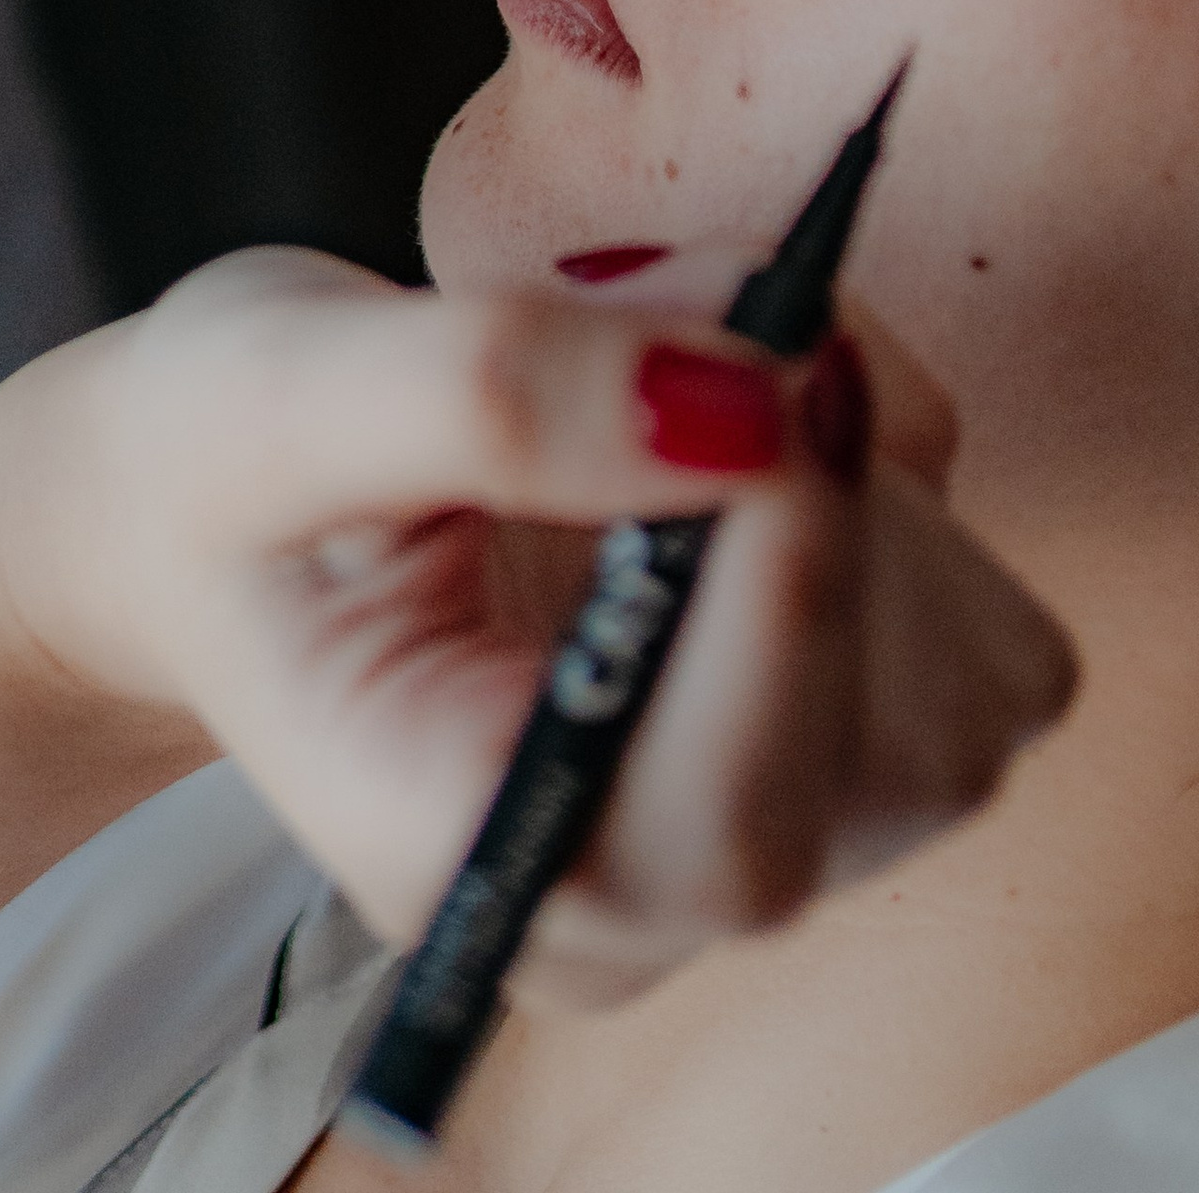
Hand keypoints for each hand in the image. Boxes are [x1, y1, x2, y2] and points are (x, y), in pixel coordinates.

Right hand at [0, 250, 1073, 998]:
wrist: (215, 511)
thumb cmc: (215, 468)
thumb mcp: (276, 386)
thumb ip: (489, 391)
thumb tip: (748, 398)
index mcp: (474, 858)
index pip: (720, 827)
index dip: (796, 603)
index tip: (778, 366)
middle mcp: (640, 896)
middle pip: (895, 753)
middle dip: (837, 493)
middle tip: (674, 303)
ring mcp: (756, 824)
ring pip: (966, 668)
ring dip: (860, 449)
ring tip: (653, 343)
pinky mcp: (843, 731)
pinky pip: (983, 598)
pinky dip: (892, 448)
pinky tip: (728, 397)